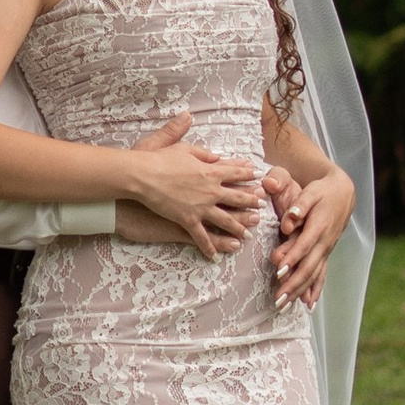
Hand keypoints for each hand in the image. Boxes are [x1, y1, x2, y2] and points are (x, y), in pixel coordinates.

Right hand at [123, 115, 264, 259]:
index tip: (258, 177)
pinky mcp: (188, 220)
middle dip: (251, 202)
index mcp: (210, 171)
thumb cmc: (160, 159)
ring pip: (226, 221)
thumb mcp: (184, 149)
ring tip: (248, 234)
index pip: (235, 173)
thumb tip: (217, 154)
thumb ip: (203, 152)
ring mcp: (201, 207)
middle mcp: (211, 190)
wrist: (143, 176)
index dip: (248, 175)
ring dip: (239, 227)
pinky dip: (209, 247)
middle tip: (261, 207)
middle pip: (237, 198)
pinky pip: (201, 237)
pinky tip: (216, 256)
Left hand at [271, 162, 355, 306]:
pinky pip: (321, 274)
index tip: (278, 271)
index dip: (292, 259)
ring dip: (299, 291)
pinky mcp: (326, 253)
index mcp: (319, 226)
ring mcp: (326, 250)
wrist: (343, 193)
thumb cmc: (322, 191)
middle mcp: (324, 242)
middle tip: (278, 299)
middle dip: (293, 284)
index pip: (304, 246)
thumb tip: (289, 220)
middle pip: (308, 267)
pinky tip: (308, 305)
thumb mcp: (311, 192)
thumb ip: (300, 205)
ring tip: (284, 306)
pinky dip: (315, 289)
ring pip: (313, 275)